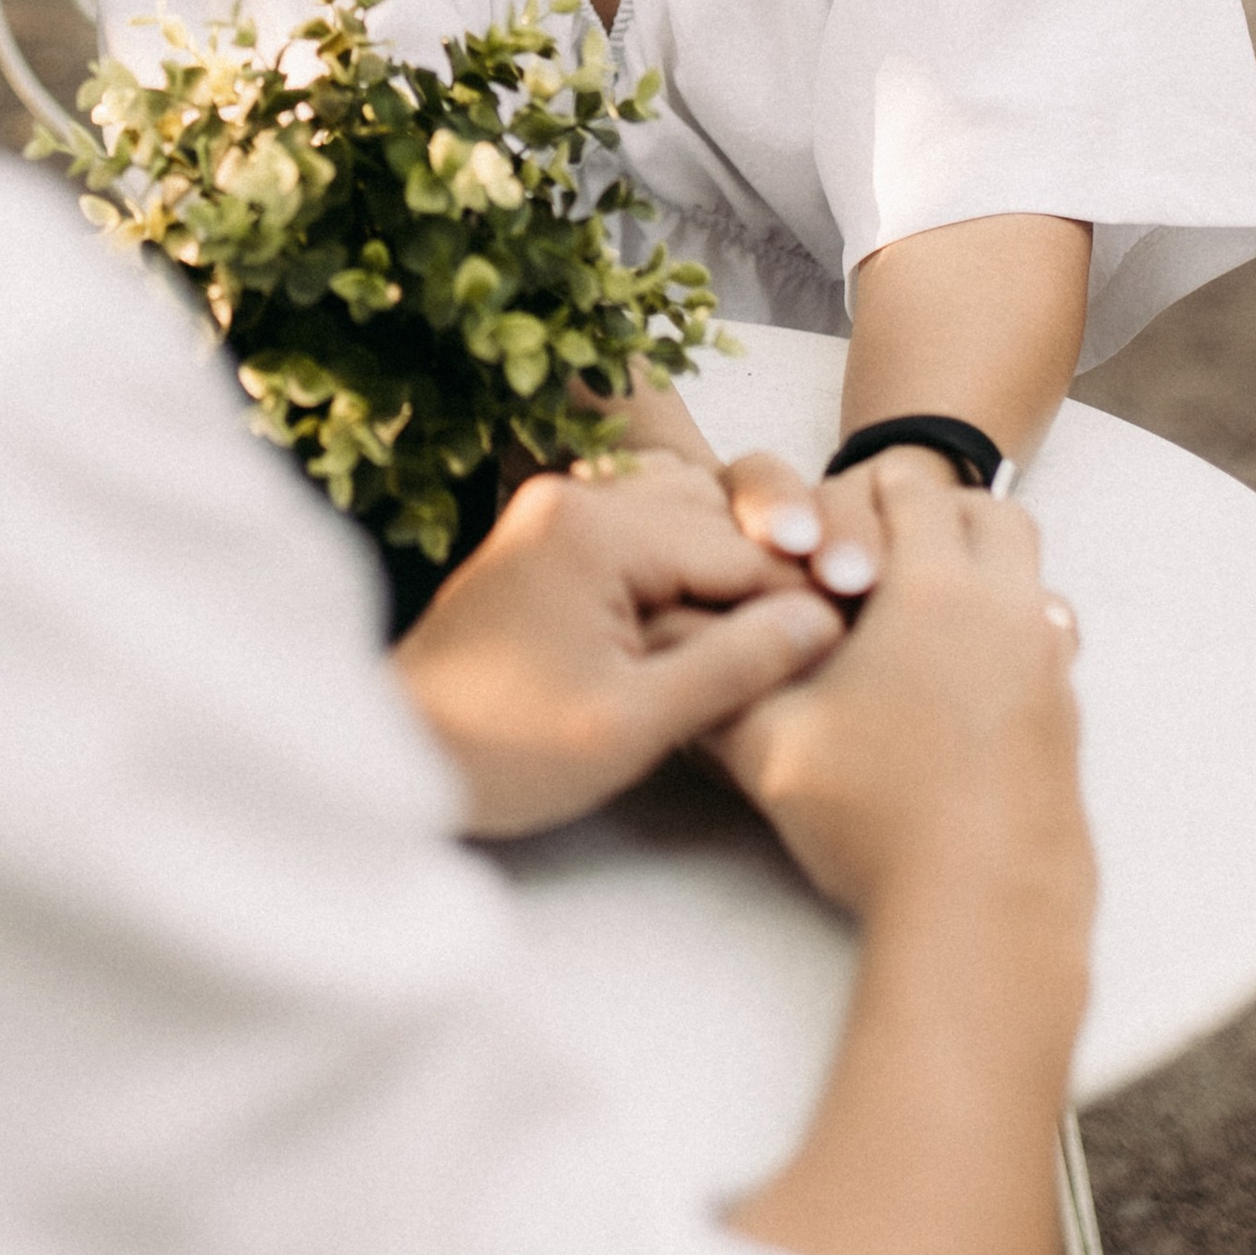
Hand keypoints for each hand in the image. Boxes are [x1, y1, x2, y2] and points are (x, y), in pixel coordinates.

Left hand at [393, 455, 847, 839]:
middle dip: (767, 581)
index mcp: (595, 529)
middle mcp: (575, 498)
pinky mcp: (544, 543)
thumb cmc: (505, 752)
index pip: (736, 551)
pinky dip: (680, 580)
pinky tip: (705, 637)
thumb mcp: (636, 721)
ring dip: (725, 577)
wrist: (395, 756)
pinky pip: (640, 542)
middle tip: (825, 646)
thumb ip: (736, 663)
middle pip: (714, 522)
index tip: (860, 640)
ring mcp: (555, 515)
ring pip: (682, 526)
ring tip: (768, 647)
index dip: (801, 599)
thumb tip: (824, 621)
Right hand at [712, 466, 1091, 931]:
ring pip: (1031, 574)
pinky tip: (955, 682)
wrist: (980, 911)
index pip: (913, 488)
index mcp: (934, 588)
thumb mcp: (764, 743)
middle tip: (878, 555)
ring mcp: (1049, 662)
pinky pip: (1049, 635)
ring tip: (917, 619)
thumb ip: (716, 672)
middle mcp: (1006, 609)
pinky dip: (1010, 629)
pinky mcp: (1068, 715)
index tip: (834, 525)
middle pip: (991, 513)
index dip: (867, 492)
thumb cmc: (871, 818)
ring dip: (983, 571)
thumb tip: (664, 628)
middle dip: (939, 514)